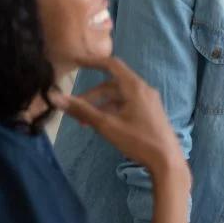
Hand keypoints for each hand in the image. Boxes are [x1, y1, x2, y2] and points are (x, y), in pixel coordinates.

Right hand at [52, 57, 185, 181]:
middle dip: (92, 95)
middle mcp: (143, 89)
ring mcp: (149, 101)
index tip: (75, 62)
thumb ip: (82, 110)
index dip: (92, 61)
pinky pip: (127, 105)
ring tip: (85, 123)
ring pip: (119, 97)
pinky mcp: (150, 112)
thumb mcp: (107, 125)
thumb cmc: (138, 140)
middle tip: (75, 110)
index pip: (111, 65)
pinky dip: (112, 110)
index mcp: (135, 87)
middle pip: (112, 85)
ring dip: (101, 105)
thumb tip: (56, 98)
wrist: (167, 160)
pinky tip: (102, 125)